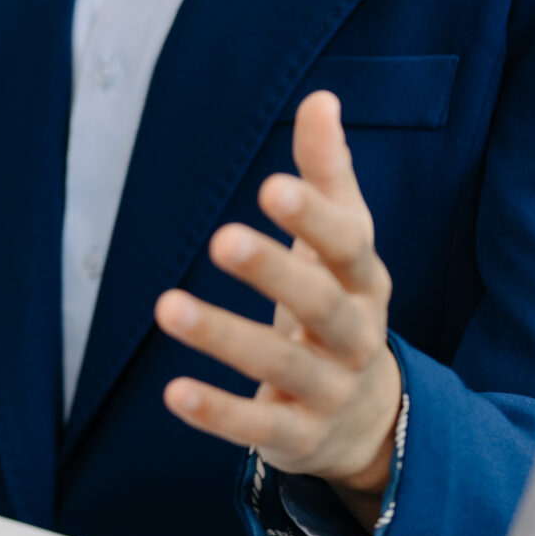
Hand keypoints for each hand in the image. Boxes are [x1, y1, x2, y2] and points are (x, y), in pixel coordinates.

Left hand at [156, 92, 401, 531]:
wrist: (368, 419)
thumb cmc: (339, 310)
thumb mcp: (341, 247)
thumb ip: (328, 177)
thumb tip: (319, 99)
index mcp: (365, 282)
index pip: (349, 245)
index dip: (315, 217)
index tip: (272, 186)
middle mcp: (356, 336)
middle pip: (323, 304)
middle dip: (275, 271)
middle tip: (221, 238)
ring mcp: (330, 390)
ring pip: (283, 365)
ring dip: (225, 336)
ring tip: (166, 306)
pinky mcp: (298, 436)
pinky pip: (258, 425)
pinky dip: (218, 412)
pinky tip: (173, 393)